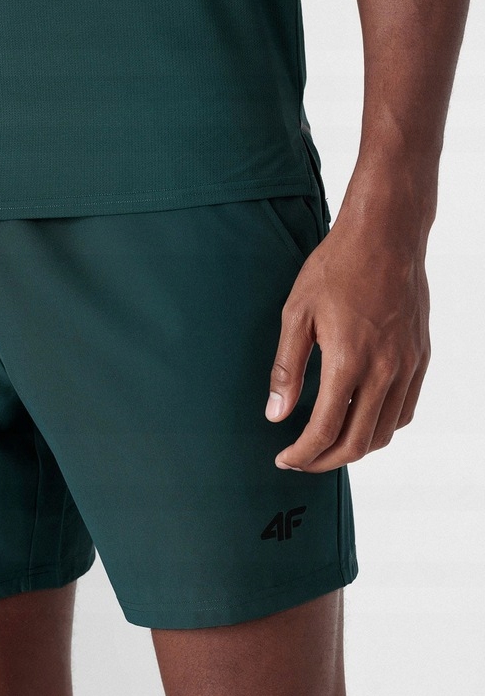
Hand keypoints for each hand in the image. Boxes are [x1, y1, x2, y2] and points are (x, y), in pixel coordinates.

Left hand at [265, 211, 430, 472]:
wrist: (386, 234)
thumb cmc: (336, 267)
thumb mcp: (296, 314)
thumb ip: (287, 369)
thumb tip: (275, 415)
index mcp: (349, 360)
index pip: (325, 429)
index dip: (302, 453)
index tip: (284, 459)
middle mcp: (385, 369)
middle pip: (358, 442)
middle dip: (325, 461)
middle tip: (300, 461)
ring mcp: (408, 365)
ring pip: (385, 432)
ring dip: (354, 448)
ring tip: (326, 446)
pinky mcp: (420, 357)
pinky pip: (404, 410)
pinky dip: (381, 427)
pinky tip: (359, 421)